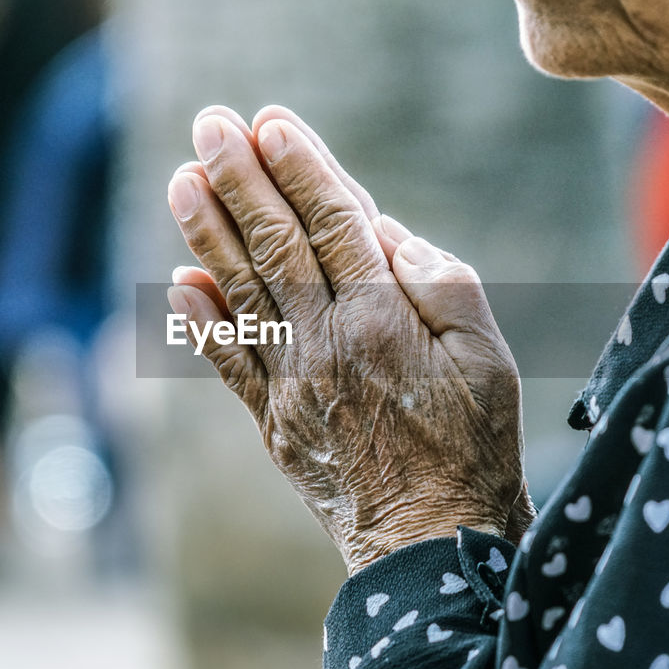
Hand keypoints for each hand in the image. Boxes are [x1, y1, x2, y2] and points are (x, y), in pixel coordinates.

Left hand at [167, 105, 534, 573]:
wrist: (431, 546)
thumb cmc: (475, 445)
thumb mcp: (488, 357)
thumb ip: (442, 284)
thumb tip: (383, 234)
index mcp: (383, 320)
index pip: (333, 225)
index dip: (301, 169)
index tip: (270, 123)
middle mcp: (326, 344)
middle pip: (276, 245)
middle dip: (241, 179)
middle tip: (210, 123)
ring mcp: (292, 385)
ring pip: (241, 292)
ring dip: (209, 231)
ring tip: (182, 177)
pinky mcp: (274, 423)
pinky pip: (230, 362)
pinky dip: (202, 320)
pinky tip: (180, 281)